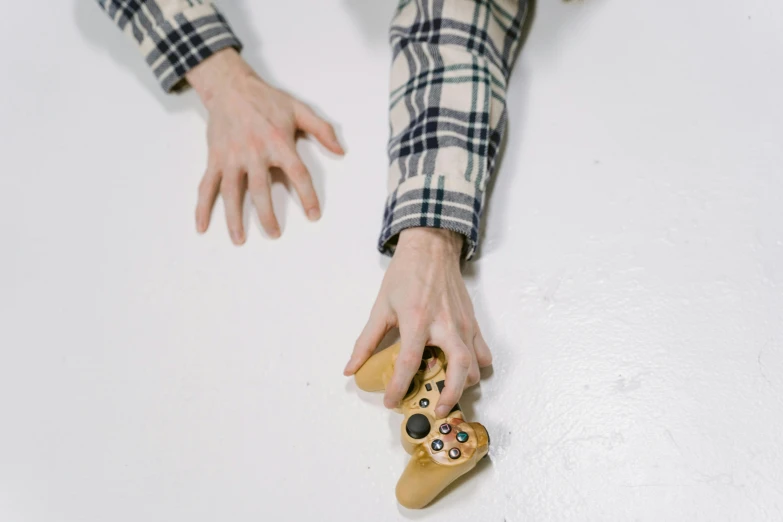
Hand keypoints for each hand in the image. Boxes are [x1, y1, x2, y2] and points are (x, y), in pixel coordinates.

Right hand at [185, 48, 343, 243]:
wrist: (230, 87)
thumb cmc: (266, 100)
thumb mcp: (299, 109)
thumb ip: (322, 130)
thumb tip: (340, 151)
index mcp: (278, 142)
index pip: (297, 174)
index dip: (307, 196)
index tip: (313, 215)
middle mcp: (254, 152)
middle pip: (260, 190)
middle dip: (267, 215)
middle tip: (275, 234)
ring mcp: (232, 157)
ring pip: (231, 192)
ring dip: (234, 218)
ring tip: (239, 239)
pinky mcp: (215, 159)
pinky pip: (207, 186)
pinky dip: (202, 207)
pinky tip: (202, 226)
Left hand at [344, 228, 491, 416]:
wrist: (431, 247)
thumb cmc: (405, 275)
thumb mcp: (381, 307)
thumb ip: (366, 341)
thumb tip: (351, 368)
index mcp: (417, 320)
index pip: (410, 362)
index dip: (399, 386)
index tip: (391, 401)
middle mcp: (444, 324)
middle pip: (457, 368)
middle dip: (450, 395)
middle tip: (437, 410)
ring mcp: (463, 323)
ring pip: (474, 364)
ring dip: (463, 383)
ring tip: (447, 391)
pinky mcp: (473, 321)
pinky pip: (482, 351)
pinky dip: (477, 366)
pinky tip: (463, 371)